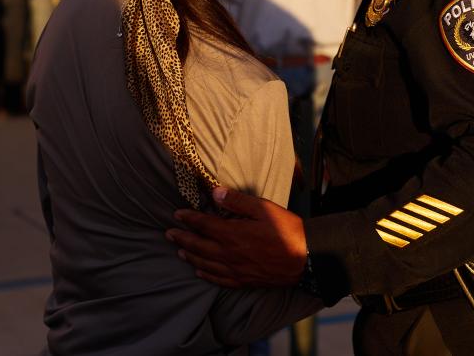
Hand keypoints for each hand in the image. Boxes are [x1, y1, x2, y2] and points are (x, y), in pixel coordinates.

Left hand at [166, 187, 306, 288]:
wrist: (305, 258)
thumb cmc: (286, 229)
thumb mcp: (263, 208)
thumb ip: (237, 201)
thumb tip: (214, 192)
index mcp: (232, 234)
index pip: (203, 225)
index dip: (188, 219)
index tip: (176, 214)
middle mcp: (228, 254)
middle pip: (198, 246)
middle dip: (181, 238)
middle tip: (168, 234)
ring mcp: (235, 270)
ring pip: (205, 263)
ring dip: (189, 256)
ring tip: (179, 251)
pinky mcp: (243, 281)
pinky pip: (218, 279)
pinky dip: (205, 274)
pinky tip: (199, 271)